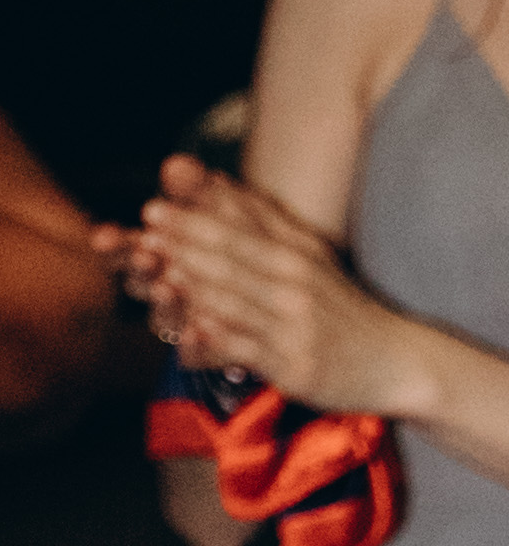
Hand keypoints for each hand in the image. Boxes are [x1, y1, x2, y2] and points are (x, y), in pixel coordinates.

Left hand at [101, 154, 400, 406]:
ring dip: (194, 280)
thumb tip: (219, 184)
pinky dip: (218, 337)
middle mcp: (294, 280)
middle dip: (188, 235)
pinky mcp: (293, 361)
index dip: (199, 210)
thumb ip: (265, 226)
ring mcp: (293, 321)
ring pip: (236, 296)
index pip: (243, 224)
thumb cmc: (342, 311)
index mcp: (295, 252)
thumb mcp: (309, 260)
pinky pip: (248, 347)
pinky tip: (190, 330)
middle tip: (148, 219)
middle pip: (234, 253)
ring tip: (156, 267)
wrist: (396, 359)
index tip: (160, 199)